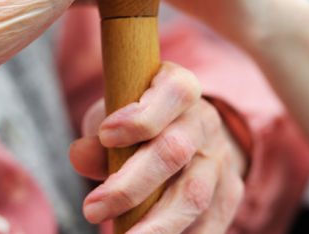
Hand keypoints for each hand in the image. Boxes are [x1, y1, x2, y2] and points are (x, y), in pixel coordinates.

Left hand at [70, 62, 245, 232]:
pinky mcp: (229, 195)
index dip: (143, 115)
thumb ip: (98, 139)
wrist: (183, 139)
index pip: (175, 92)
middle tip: (92, 209)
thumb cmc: (135, 127)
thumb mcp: (113, 120)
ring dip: (155, 225)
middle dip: (131, 185)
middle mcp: (205, 122)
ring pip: (194, 195)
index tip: (106, 136)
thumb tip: (80, 155)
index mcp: (178, 89)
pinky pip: (209, 224)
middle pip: (176, 151)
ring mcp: (220, 161)